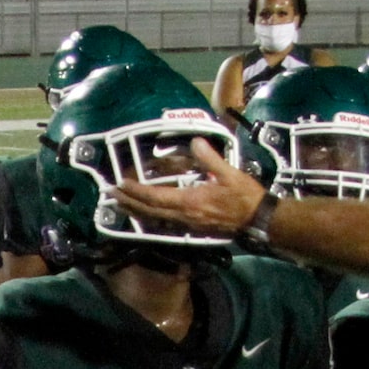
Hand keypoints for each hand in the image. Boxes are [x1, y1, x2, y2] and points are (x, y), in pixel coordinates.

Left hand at [111, 134, 265, 236]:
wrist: (257, 219)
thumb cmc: (244, 196)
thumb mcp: (229, 173)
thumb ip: (210, 158)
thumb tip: (195, 142)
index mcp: (190, 202)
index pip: (156, 197)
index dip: (136, 191)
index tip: (121, 184)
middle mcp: (184, 216)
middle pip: (150, 211)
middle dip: (129, 202)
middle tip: (112, 193)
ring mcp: (187, 224)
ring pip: (155, 218)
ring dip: (137, 210)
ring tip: (121, 203)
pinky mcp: (192, 227)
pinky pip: (165, 222)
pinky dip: (151, 216)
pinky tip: (145, 212)